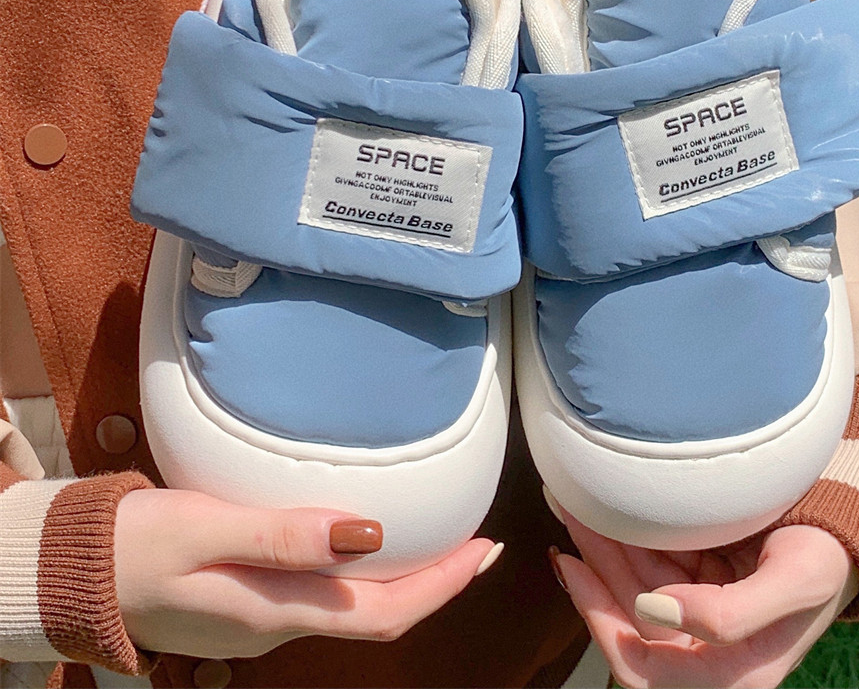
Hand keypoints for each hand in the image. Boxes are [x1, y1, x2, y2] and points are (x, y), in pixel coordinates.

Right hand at [115, 488, 498, 657]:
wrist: (79, 572)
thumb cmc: (138, 546)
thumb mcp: (207, 530)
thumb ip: (284, 534)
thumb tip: (370, 532)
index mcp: (279, 609)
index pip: (385, 613)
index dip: (444, 586)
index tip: (487, 549)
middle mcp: (282, 620)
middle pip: (381, 612)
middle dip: (440, 580)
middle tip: (482, 541)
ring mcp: (266, 614)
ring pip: (356, 604)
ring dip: (408, 575)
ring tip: (442, 534)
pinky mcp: (251, 598)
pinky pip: (328, 591)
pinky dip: (367, 568)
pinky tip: (371, 538)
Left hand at [550, 507, 858, 688]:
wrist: (845, 530)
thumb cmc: (825, 559)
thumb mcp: (793, 584)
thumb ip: (729, 614)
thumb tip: (650, 614)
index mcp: (729, 673)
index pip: (641, 665)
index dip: (599, 618)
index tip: (574, 564)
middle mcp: (704, 650)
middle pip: (625, 620)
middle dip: (592, 570)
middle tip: (566, 514)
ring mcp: (695, 614)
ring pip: (629, 585)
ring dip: (600, 544)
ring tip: (572, 500)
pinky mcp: (694, 581)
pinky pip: (645, 562)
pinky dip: (622, 535)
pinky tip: (602, 507)